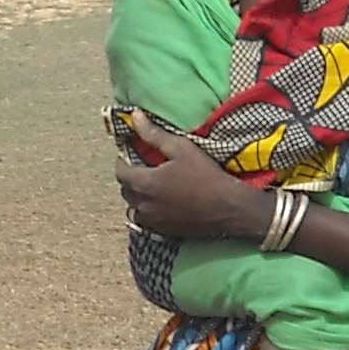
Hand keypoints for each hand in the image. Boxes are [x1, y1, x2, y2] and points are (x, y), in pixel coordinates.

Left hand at [114, 110, 275, 242]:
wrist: (228, 208)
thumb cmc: (205, 175)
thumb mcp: (181, 149)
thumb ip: (154, 134)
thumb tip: (135, 116)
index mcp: (145, 183)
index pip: (120, 172)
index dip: (122, 161)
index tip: (130, 154)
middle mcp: (143, 205)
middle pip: (126, 190)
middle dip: (130, 178)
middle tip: (142, 168)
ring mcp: (152, 221)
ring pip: (133, 208)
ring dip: (137, 198)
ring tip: (150, 188)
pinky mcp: (163, 232)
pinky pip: (145, 222)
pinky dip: (147, 212)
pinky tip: (159, 205)